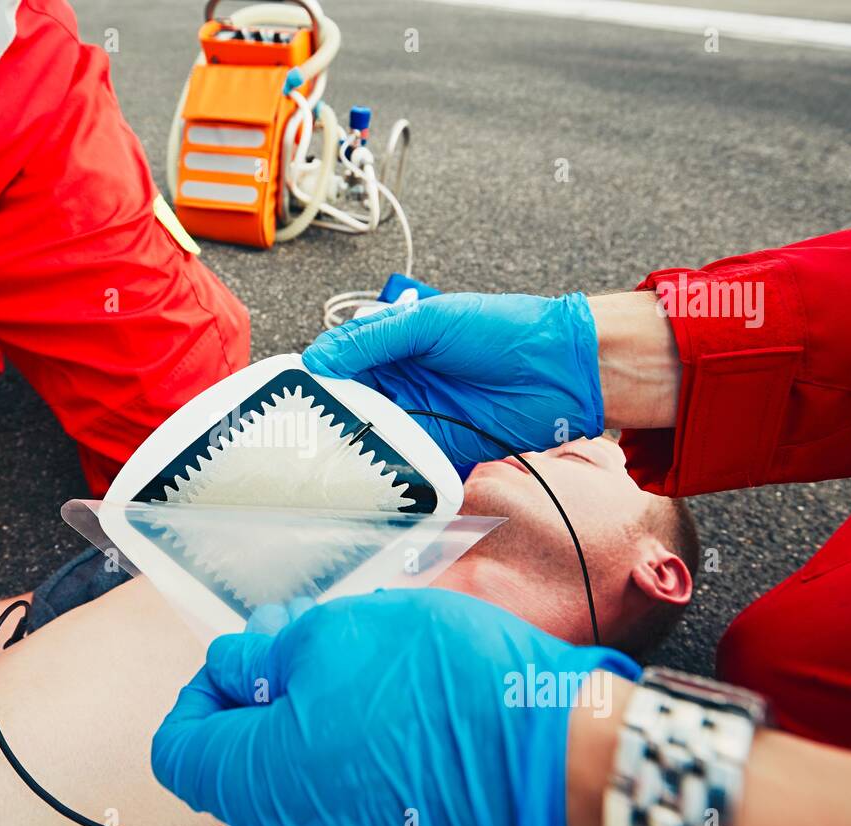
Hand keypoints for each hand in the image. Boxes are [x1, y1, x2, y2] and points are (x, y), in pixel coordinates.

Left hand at [151, 589, 638, 825]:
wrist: (561, 767)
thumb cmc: (445, 696)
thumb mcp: (339, 636)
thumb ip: (270, 651)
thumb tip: (237, 661)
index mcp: (258, 780)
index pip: (179, 746)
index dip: (199, 690)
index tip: (238, 657)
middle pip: (245, 760)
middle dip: (268, 690)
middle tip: (312, 640)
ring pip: (304, 773)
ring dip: (318, 714)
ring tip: (371, 663)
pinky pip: (356, 795)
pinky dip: (362, 747)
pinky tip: (406, 705)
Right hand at [303, 293, 603, 467]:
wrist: (561, 368)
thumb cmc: (503, 330)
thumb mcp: (430, 322)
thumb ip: (373, 340)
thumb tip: (318, 358)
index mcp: (395, 345)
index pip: (342, 363)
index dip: (316, 378)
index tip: (288, 394)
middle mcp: (403, 383)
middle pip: (350, 405)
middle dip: (326, 420)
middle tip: (298, 436)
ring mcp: (420, 417)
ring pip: (372, 437)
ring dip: (351, 449)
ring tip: (322, 462)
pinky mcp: (440, 449)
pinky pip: (404, 463)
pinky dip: (386, 471)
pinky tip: (365, 479)